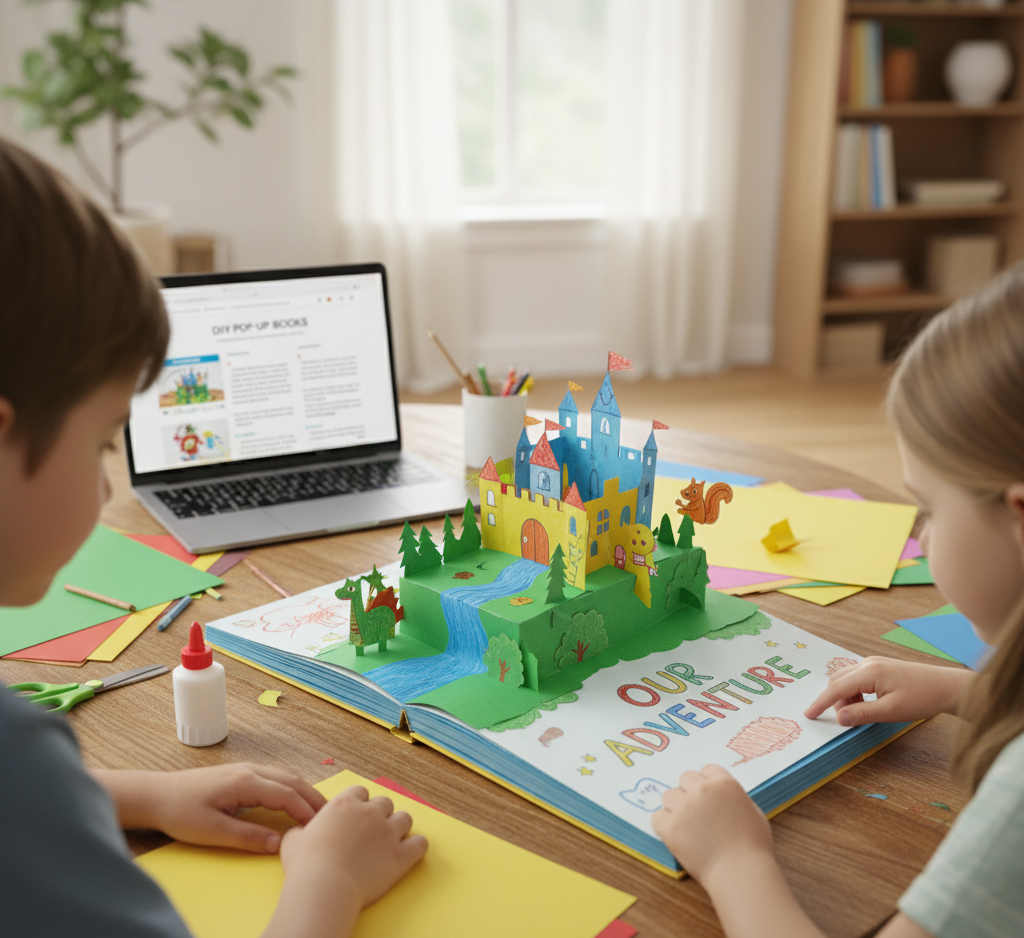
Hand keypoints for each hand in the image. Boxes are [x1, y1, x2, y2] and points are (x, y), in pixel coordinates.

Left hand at [94, 763, 325, 852]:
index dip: (306, 811)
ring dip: (304, 790)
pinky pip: (276, 776)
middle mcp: (251, 770)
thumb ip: (247, 837)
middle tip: (331, 817)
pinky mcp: (241, 773)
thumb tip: (278, 844)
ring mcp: (247, 769)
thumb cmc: (181, 813)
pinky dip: (292, 787)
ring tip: (319, 810)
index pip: (286, 794)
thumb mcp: (212, 831)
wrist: (157, 794)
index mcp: (246, 782)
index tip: (320, 827)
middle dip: (314, 797)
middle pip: (292, 780)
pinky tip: (294, 799)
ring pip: (286, 775)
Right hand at [279, 785, 427, 908]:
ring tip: (391, 841)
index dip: (359, 804)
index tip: (355, 816)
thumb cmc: (306, 865)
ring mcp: (388, 832)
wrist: (324, 887)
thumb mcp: (294, 840)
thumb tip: (299, 832)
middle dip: (380, 815)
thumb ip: (301, 830)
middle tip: (372, 831)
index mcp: (345, 804)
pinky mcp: (401, 855)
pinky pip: (420, 844)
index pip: (360, 792)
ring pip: (405, 819)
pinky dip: (417, 847)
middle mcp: (370, 812)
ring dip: (399, 828)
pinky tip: (410, 852)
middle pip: (385, 803)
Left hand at [652, 765, 771, 884]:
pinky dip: (664, 825)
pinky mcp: (670, 826)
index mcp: (724, 784)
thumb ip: (735, 799)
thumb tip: (724, 797)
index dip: (707, 784)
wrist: (740, 873)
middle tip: (696, 812)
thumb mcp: (753, 813)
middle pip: (685, 778)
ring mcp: (684, 807)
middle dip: (690, 792)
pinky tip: (675, 835)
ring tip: (687, 826)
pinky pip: (657, 817)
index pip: (706, 770)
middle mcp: (702, 790)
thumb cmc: (753, 847)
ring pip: (669, 796)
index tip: (708, 798)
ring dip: (675, 808)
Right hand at [803, 656, 973, 726]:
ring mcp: (874, 663)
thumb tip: (838, 718)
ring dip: (846, 697)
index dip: (820, 702)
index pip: (836, 688)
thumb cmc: (923, 699)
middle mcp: (867, 663)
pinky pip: (857, 678)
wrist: (948, 687)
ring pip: (846, 679)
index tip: (808, 714)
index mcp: (869, 672)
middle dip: (834, 700)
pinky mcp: (881, 667)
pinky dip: (855, 692)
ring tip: (861, 713)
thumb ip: (862, 714)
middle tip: (844, 719)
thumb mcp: (891, 711)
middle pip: (837, 680)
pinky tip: (869, 704)